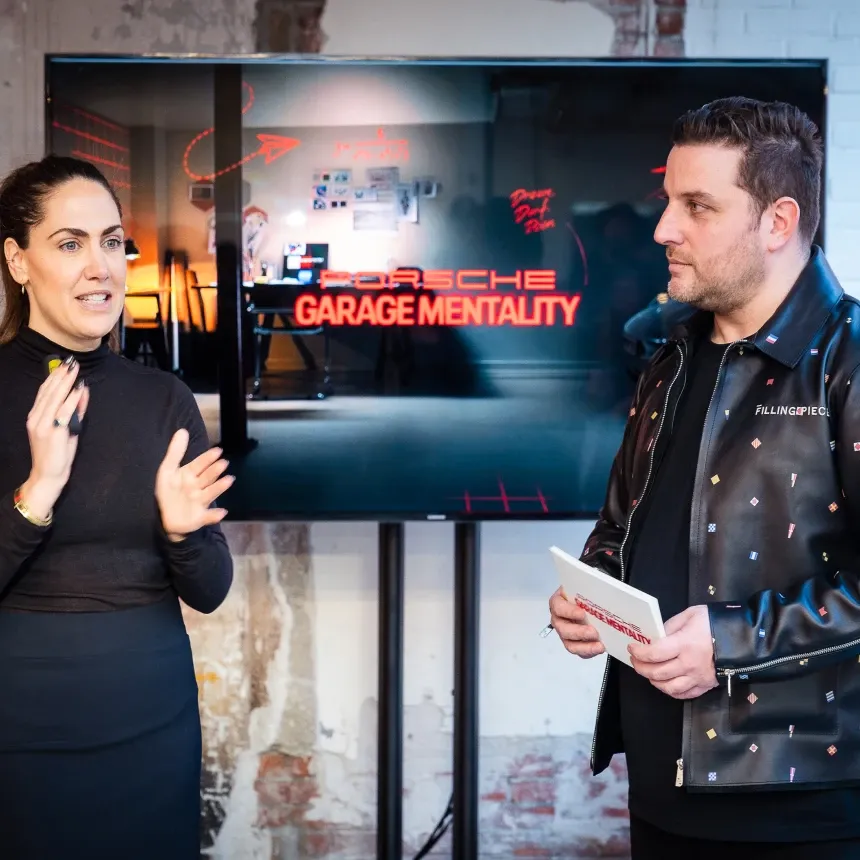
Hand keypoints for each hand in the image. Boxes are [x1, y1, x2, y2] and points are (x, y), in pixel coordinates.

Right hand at [21, 358, 89, 517]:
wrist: (48, 474)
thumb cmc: (57, 453)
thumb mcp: (66, 428)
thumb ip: (73, 410)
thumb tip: (82, 391)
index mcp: (35, 416)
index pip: (44, 392)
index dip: (54, 377)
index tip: (63, 364)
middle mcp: (36, 418)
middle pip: (49, 392)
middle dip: (61, 375)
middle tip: (71, 362)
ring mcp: (44, 425)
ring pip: (55, 398)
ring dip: (66, 382)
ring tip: (75, 369)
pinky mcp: (54, 432)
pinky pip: (64, 411)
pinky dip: (72, 399)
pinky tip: (79, 388)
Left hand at [155, 429, 233, 540]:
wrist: (164, 517)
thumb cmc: (168, 491)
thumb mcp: (167, 470)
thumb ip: (175, 451)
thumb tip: (182, 430)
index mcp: (190, 475)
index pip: (200, 464)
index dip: (208, 457)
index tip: (217, 450)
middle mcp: (197, 487)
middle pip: (207, 477)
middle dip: (215, 470)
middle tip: (223, 463)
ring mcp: (199, 502)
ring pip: (211, 492)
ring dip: (219, 487)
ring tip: (228, 480)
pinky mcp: (200, 517)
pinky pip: (208, 516)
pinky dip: (215, 515)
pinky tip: (222, 512)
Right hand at [549, 586, 604, 657]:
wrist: (591, 601)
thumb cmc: (586, 592)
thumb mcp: (584, 585)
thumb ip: (588, 588)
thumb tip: (600, 590)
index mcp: (558, 602)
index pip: (558, 607)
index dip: (569, 611)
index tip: (582, 613)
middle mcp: (559, 619)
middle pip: (563, 629)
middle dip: (579, 632)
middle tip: (594, 632)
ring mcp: (565, 633)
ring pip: (569, 644)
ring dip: (585, 646)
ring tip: (599, 645)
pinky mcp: (575, 643)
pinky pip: (579, 651)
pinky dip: (589, 652)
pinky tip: (599, 648)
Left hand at [628, 605, 717, 698]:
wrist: (743, 638)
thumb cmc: (716, 623)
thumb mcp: (690, 615)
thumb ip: (670, 625)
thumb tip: (656, 636)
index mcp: (684, 644)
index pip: (654, 653)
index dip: (639, 652)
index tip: (632, 648)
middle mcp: (689, 664)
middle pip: (657, 672)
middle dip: (641, 667)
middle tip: (635, 660)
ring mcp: (698, 677)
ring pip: (669, 687)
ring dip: (653, 681)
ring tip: (647, 672)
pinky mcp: (705, 685)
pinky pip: (684, 694)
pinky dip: (671, 691)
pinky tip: (665, 683)